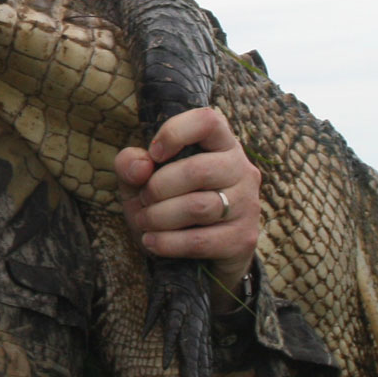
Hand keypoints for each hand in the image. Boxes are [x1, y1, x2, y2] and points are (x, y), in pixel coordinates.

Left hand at [115, 108, 260, 313]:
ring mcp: (247, 204)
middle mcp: (241, 169)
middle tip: (144, 200)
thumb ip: (131, 164)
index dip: (175, 133)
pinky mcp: (242, 238)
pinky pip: (200, 240)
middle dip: (158, 188)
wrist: (194, 255)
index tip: (154, 154)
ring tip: (145, 222)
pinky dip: (167, 243)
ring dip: (159, 217)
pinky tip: (152, 242)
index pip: (208, 121)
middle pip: (198, 170)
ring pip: (198, 207)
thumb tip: (141, 165)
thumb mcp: (139, 181)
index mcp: (220, 144)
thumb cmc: (165, 205)